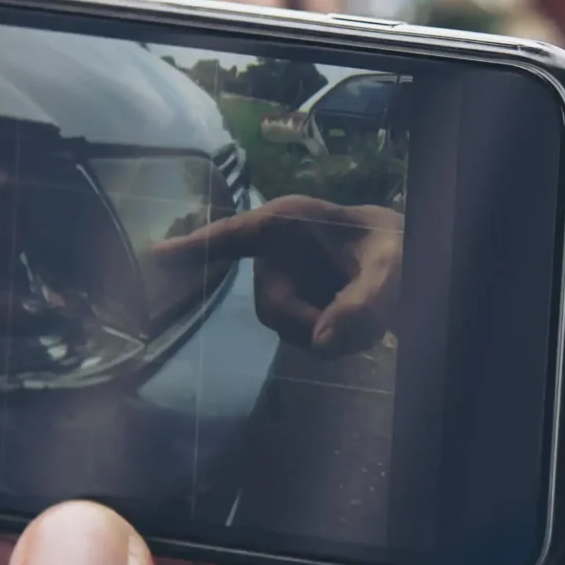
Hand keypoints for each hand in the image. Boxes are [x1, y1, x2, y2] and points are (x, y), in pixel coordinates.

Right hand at [154, 196, 403, 356]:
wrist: (413, 261)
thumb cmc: (400, 247)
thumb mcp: (395, 266)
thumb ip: (366, 301)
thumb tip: (323, 343)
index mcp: (288, 222)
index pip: (232, 237)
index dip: (193, 248)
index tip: (152, 257)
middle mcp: (278, 255)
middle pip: (274, 308)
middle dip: (315, 323)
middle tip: (364, 321)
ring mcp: (286, 284)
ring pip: (291, 330)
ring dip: (333, 333)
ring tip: (371, 313)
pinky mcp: (298, 309)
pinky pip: (306, 339)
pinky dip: (338, 339)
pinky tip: (362, 321)